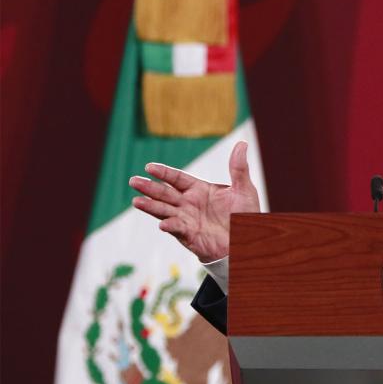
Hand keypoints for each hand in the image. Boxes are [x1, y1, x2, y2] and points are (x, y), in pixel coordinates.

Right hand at [128, 141, 259, 262]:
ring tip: (137, 201)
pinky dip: (170, 226)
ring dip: (151, 206)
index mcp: (199, 190)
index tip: (149, 166)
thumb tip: (241, 143)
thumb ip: (239, 168)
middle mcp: (189, 203)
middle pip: (165, 193)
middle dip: (149, 187)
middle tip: (133, 181)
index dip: (163, 173)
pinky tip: (163, 224)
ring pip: (164, 210)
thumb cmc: (244, 215)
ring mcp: (187, 219)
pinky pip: (177, 229)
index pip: (177, 178)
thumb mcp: (244, 189)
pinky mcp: (190, 235)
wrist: (247, 241)